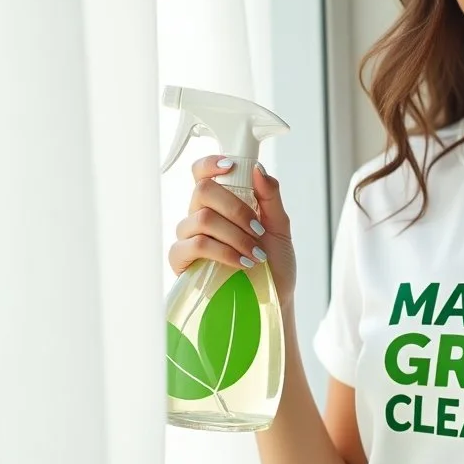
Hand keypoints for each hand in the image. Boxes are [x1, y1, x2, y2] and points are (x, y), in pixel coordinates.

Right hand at [168, 155, 296, 302]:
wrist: (273, 300)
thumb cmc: (274, 264)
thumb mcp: (281, 227)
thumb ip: (271, 196)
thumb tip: (258, 168)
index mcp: (222, 203)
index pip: (202, 173)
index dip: (210, 163)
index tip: (230, 166)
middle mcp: (201, 215)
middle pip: (203, 190)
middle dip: (235, 208)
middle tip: (257, 229)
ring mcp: (189, 237)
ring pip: (202, 218)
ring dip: (235, 235)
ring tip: (255, 254)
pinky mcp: (182, 260)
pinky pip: (195, 244)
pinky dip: (222, 251)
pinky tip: (240, 262)